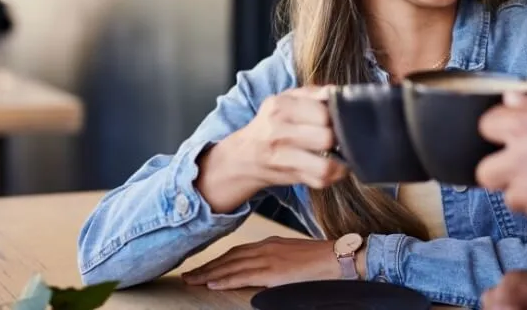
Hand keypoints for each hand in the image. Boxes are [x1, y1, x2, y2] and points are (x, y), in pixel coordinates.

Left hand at [182, 237, 340, 289]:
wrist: (338, 258)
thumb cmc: (321, 259)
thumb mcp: (293, 255)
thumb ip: (276, 260)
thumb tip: (264, 271)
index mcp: (270, 243)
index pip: (237, 251)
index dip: (218, 260)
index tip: (203, 267)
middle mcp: (266, 247)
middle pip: (229, 257)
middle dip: (207, 267)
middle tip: (187, 275)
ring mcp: (269, 258)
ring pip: (231, 266)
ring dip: (209, 274)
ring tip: (192, 281)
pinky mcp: (273, 271)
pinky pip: (243, 276)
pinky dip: (225, 279)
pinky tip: (213, 283)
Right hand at [197, 86, 347, 212]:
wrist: (244, 155)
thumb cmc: (272, 123)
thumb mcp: (286, 100)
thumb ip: (312, 93)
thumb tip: (335, 92)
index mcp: (280, 107)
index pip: (323, 113)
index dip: (337, 116)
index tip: (340, 118)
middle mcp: (278, 132)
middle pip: (327, 138)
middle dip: (340, 137)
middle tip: (342, 135)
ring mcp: (282, 157)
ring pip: (325, 165)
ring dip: (340, 161)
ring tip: (341, 153)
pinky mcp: (289, 176)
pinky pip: (320, 180)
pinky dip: (333, 174)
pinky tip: (332, 165)